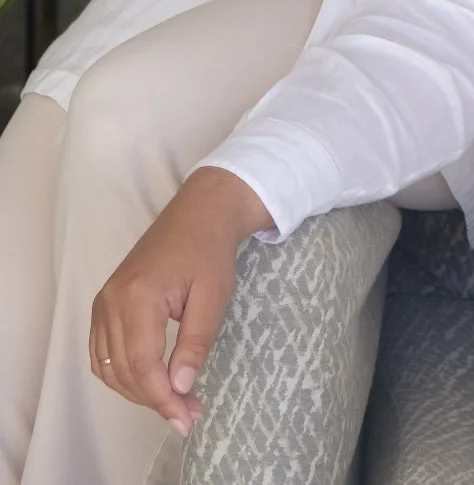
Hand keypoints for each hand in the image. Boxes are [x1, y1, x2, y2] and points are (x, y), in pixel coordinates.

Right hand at [90, 167, 272, 437]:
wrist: (199, 213)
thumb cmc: (209, 251)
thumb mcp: (212, 297)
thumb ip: (195, 344)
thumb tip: (181, 389)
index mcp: (138, 297)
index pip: (143, 366)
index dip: (163, 399)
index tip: (187, 418)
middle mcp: (111, 302)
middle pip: (123, 371)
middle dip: (155, 400)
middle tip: (189, 413)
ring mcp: (103, 302)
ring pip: (109, 367)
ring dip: (138, 391)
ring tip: (174, 400)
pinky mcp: (104, 303)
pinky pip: (101, 352)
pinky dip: (121, 373)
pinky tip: (148, 381)